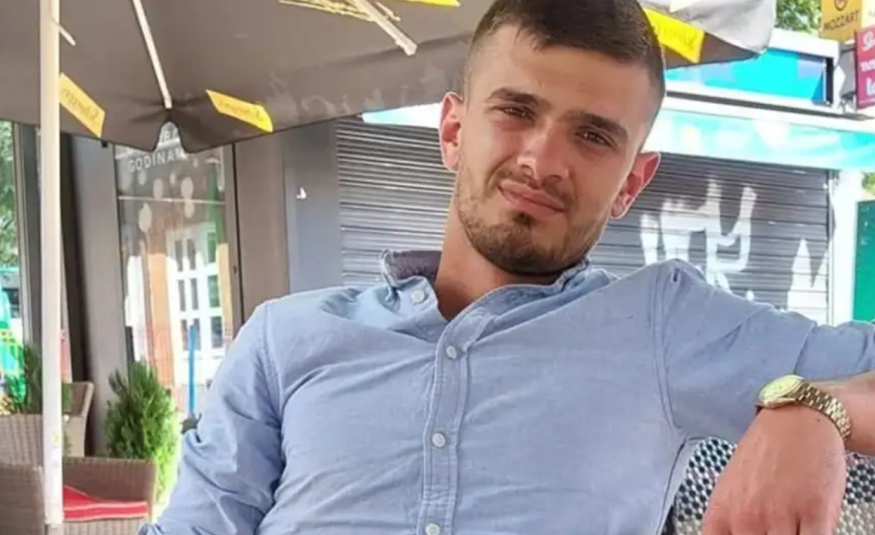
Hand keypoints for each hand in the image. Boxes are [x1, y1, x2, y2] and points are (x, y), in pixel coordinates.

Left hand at [701, 405, 847, 534]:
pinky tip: (812, 526)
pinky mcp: (815, 514)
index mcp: (722, 511)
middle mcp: (747, 517)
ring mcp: (780, 516)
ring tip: (794, 524)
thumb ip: (730, 519)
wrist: (798, 419)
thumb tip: (733, 534)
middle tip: (776, 526)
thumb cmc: (766, 450)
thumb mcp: (732, 484)